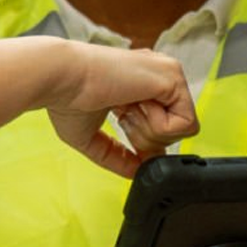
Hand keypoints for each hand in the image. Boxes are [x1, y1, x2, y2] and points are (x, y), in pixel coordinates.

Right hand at [48, 44, 199, 176]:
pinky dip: (158, 126)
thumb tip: (136, 173)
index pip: (164, 122)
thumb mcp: (92, 136)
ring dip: (150, 131)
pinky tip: (134, 106)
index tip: (123, 125)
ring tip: (126, 110)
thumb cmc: (65, 98)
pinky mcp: (173, 77)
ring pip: (185, 127)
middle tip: (123, 115)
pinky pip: (186, 123)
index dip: (145, 137)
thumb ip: (117, 156)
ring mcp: (169, 73)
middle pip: (178, 128)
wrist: (60, 77)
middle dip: (148, 136)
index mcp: (142, 82)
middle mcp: (159, 75)